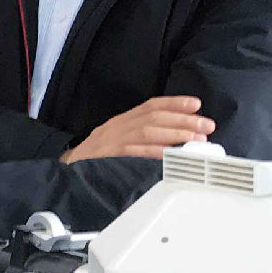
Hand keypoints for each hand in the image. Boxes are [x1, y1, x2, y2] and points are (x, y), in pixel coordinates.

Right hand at [63, 96, 214, 162]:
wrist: (65, 169)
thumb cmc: (95, 157)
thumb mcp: (115, 138)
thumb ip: (139, 134)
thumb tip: (174, 135)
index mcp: (121, 121)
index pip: (150, 105)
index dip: (174, 103)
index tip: (196, 104)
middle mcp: (118, 127)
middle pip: (154, 117)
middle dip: (183, 120)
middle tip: (206, 125)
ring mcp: (113, 142)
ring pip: (148, 131)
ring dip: (175, 134)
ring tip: (196, 138)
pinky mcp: (109, 157)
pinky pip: (135, 152)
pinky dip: (155, 152)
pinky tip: (171, 154)